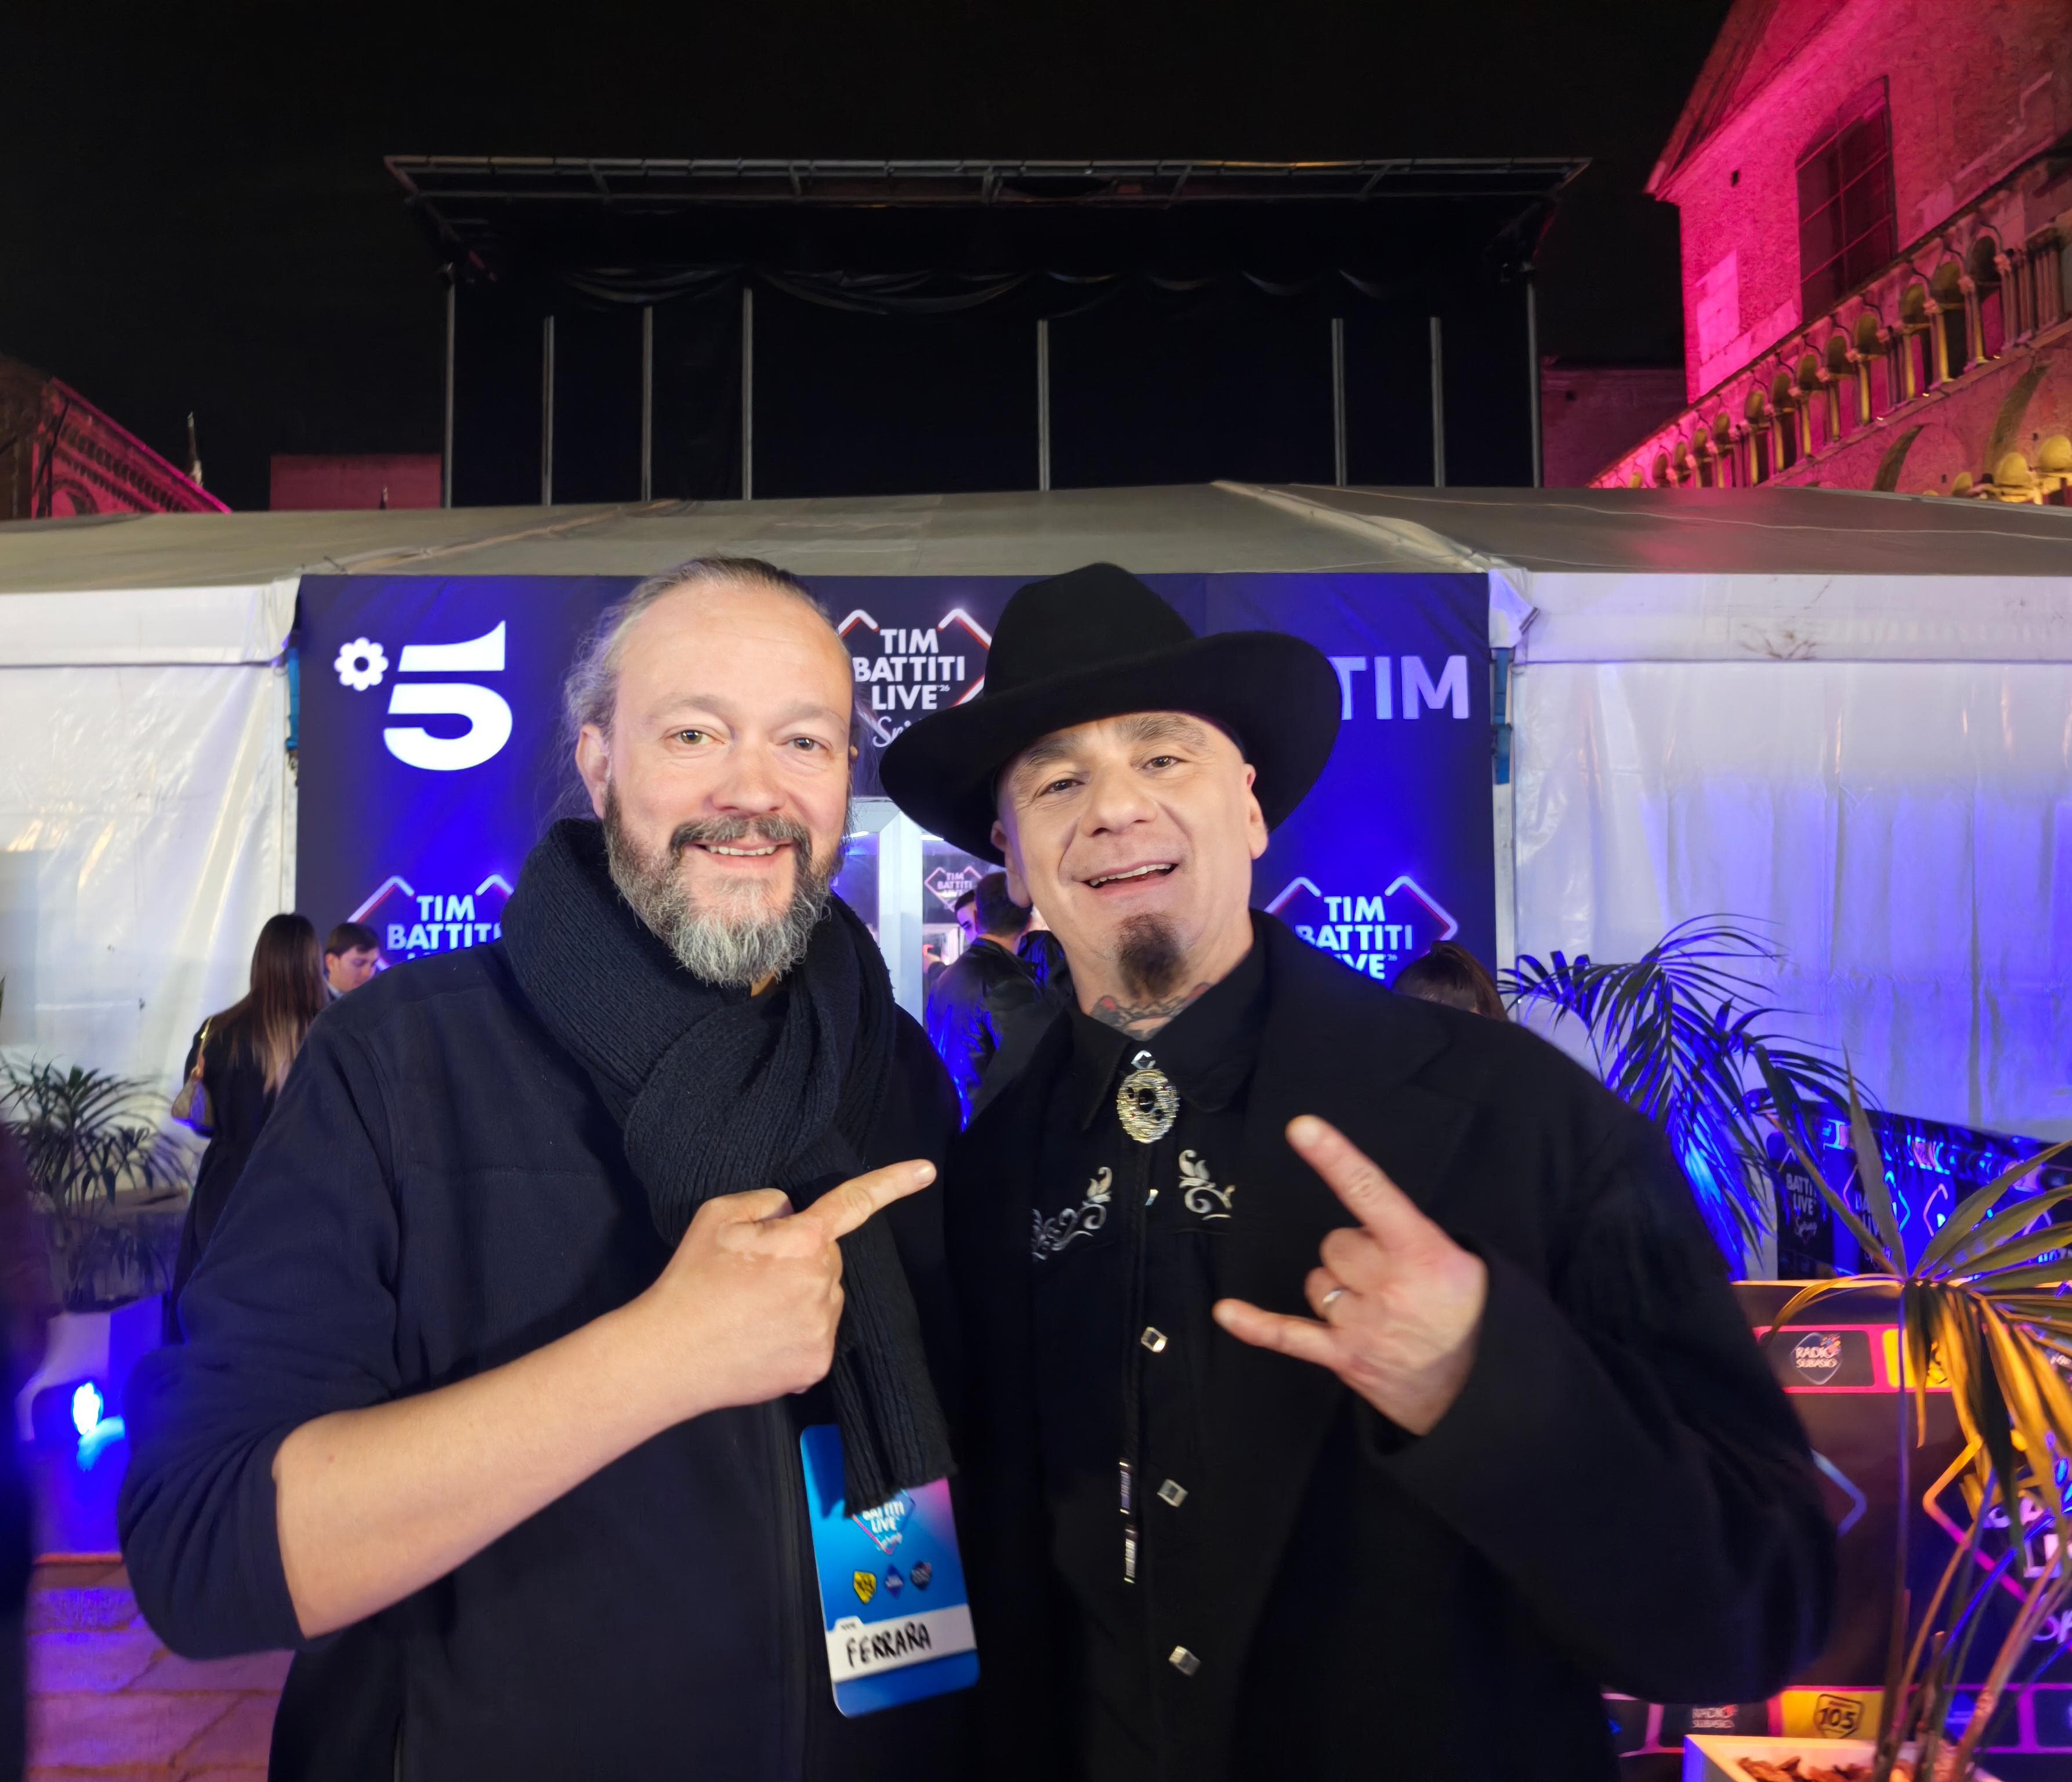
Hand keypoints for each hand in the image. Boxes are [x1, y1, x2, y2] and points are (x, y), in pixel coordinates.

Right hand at [634, 1160, 934, 1422]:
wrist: (667, 1356)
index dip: (891, 1183)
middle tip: (752, 1277)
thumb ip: (766, 1203)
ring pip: (825, 1298)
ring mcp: (823, 1328)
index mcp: (803, 1241)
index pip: (852, 1203)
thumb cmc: (690, 1281)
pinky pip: (818, 1335)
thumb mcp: (717, 1215)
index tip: (926, 1169)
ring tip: (750, 1311)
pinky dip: (797, 1333)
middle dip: (800, 1259)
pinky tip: (760, 1338)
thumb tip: (790, 1216)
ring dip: (800, 1297)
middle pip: (826, 1258)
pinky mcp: (817, 1365)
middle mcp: (823, 1283)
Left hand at [1212, 1117, 1485, 1435]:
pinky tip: (1226, 1312)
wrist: (1485, 1393)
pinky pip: (1290, 1336)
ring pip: (1317, 1281)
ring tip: (1376, 1310)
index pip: (1371, 1193)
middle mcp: (1389, 1284)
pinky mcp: (1345, 1358)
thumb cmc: (1472, 1318)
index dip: (1336, 1158)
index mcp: (1422, 1252)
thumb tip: (1368, 1221)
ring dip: (1338, 1288)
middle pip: (1336, 1242)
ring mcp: (1363, 1324)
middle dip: (1357, 1254)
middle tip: (1392, 1280)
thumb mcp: (1464, 1263)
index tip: (1302, 1128)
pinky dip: (1257, 1326)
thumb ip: (1413, 1235)